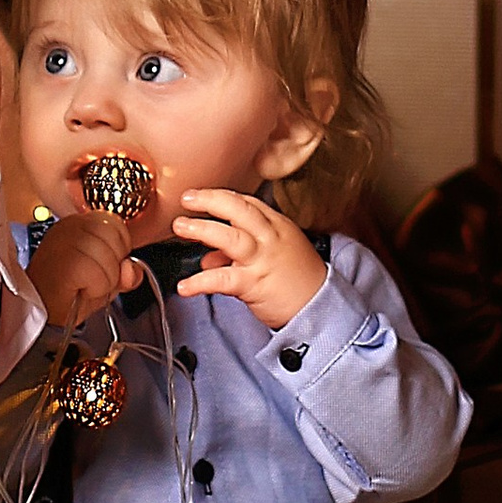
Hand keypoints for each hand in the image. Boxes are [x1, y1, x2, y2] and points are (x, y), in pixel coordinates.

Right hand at [24, 207, 141, 328]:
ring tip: (84, 285)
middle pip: (116, 238)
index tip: (102, 264)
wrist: (41, 314)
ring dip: (104, 281)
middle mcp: (69, 226)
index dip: (119, 249)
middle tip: (92, 278)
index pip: (117, 223)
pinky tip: (80, 290)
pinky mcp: (63, 260)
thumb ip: (125, 271)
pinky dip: (96, 289)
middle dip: (113, 267)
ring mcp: (64, 241)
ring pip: (110, 258)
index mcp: (78, 223)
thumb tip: (132, 269)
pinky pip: (99, 274)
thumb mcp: (105, 278)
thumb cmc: (68, 294)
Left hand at [174, 189, 325, 329]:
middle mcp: (270, 237)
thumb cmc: (299, 281)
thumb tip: (208, 255)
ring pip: (230, 237)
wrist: (321, 308)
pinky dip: (201, 282)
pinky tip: (185, 286)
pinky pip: (223, 279)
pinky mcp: (254, 284)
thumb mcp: (274, 256)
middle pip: (239, 209)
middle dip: (211, 199)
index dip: (222, 196)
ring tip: (180, 226)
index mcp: (277, 226)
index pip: (247, 202)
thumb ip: (240, 252)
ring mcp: (262, 259)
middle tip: (187, 198)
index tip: (201, 195)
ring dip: (202, 229)